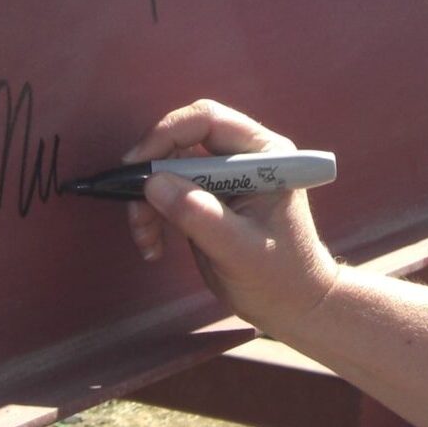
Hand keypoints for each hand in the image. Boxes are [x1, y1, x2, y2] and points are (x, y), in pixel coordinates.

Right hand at [124, 99, 339, 338]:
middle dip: (154, 173)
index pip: (209, 121)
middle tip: (135, 210)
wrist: (292, 305)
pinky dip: (153, 214)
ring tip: (146, 239)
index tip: (137, 164)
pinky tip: (153, 246)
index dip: (168, 134)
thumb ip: (200, 215)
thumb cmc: (280, 276)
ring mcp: (226, 176)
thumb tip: (154, 183)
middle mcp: (244, 156)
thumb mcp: (240, 250)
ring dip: (149, 200)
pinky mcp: (209, 198)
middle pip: (184, 140)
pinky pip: (170, 191)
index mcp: (264, 154)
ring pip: (171, 166)